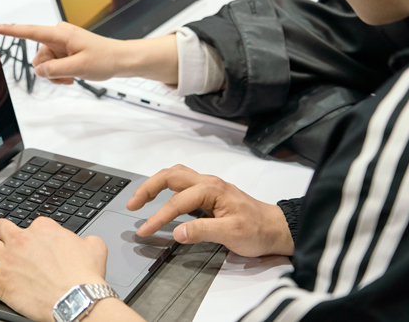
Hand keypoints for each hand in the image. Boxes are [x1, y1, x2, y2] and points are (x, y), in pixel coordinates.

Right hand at [0, 23, 177, 84]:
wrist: (121, 59)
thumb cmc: (105, 58)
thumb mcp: (79, 68)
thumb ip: (55, 70)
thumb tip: (38, 70)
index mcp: (60, 33)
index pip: (30, 31)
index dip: (11, 30)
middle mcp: (58, 35)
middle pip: (38, 57)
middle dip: (49, 70)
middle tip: (68, 76)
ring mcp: (62, 43)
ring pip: (45, 64)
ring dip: (56, 74)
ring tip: (73, 76)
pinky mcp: (65, 50)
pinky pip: (53, 65)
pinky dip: (60, 73)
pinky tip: (73, 75)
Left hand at [0, 217, 109, 321]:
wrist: (77, 299)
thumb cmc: (84, 277)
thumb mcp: (95, 247)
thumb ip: (85, 239)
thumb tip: (85, 242)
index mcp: (43, 228)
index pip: (32, 224)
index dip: (34, 235)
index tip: (37, 244)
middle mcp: (21, 240)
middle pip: (1, 226)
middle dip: (3, 233)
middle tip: (6, 241)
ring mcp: (7, 259)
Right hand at [127, 165, 293, 256]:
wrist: (275, 228)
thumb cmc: (257, 230)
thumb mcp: (231, 234)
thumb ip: (202, 231)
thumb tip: (177, 232)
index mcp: (211, 189)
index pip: (176, 202)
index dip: (157, 217)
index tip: (144, 231)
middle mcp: (207, 182)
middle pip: (170, 176)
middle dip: (148, 188)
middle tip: (132, 204)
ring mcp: (208, 186)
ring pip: (175, 175)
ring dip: (156, 184)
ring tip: (141, 199)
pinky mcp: (209, 193)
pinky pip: (182, 183)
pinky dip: (166, 187)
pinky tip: (161, 198)